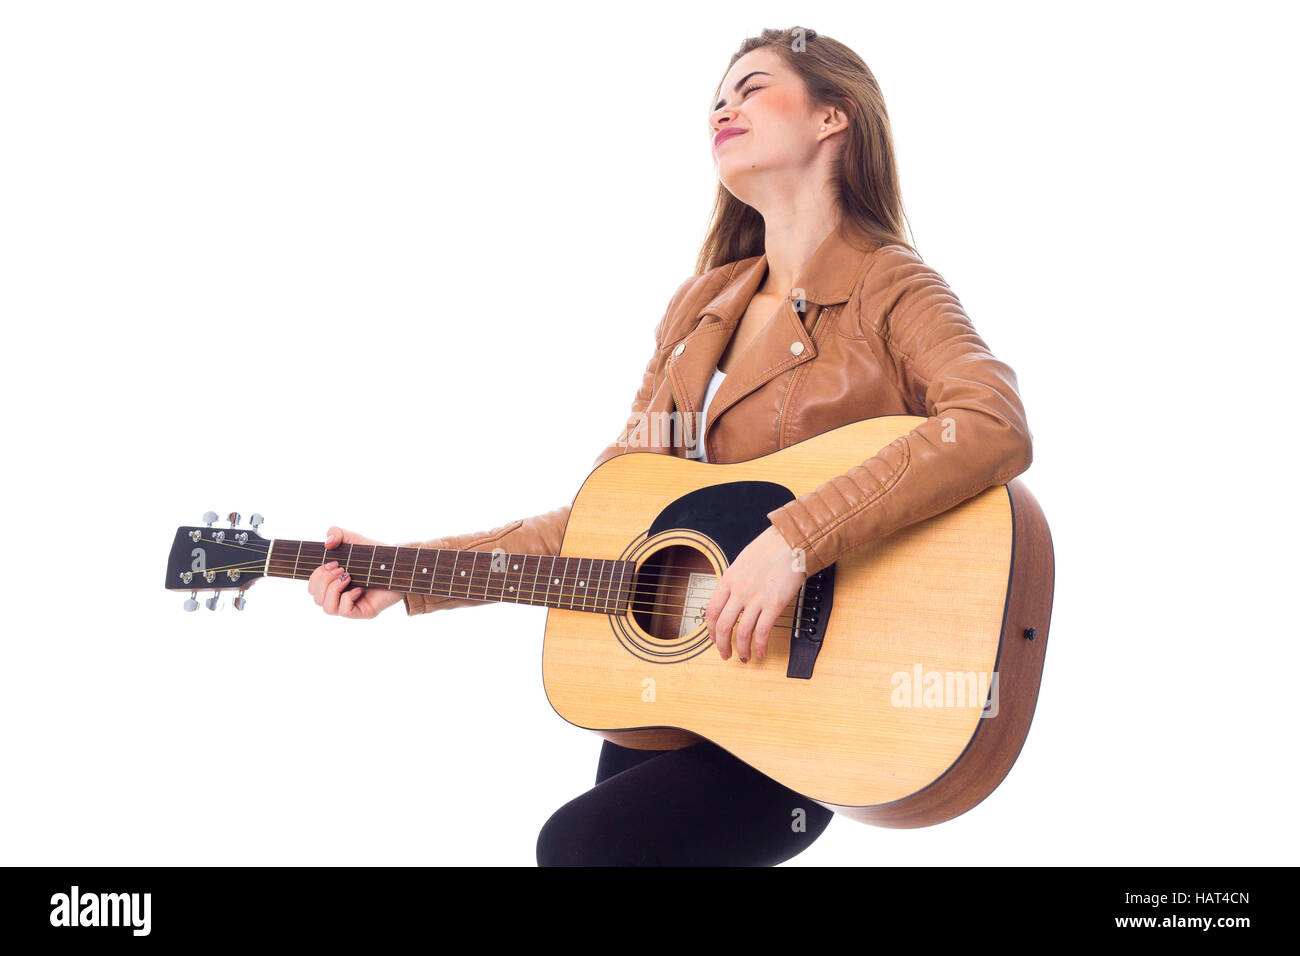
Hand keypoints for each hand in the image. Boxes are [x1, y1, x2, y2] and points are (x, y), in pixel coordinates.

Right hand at [307, 526, 405, 618]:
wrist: (398, 562)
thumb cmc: (375, 553)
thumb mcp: (353, 539)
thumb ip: (336, 533)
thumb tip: (327, 543)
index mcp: (333, 583)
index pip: (312, 588)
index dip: (316, 576)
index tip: (332, 562)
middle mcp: (340, 596)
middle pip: (316, 598)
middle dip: (324, 580)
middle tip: (341, 568)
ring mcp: (351, 606)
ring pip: (327, 608)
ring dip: (333, 589)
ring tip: (347, 576)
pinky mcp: (363, 612)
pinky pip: (344, 611)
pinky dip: (347, 598)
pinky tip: (358, 588)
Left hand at [703, 525, 806, 661]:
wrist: (792, 541)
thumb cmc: (770, 547)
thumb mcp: (743, 561)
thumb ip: (735, 580)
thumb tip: (731, 596)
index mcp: (729, 579)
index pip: (711, 610)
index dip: (710, 630)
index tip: (713, 638)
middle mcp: (739, 591)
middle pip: (723, 626)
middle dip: (722, 645)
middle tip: (725, 654)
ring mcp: (756, 599)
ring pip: (742, 633)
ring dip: (742, 649)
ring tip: (744, 657)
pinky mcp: (774, 604)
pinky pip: (763, 632)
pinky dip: (760, 646)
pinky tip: (761, 652)